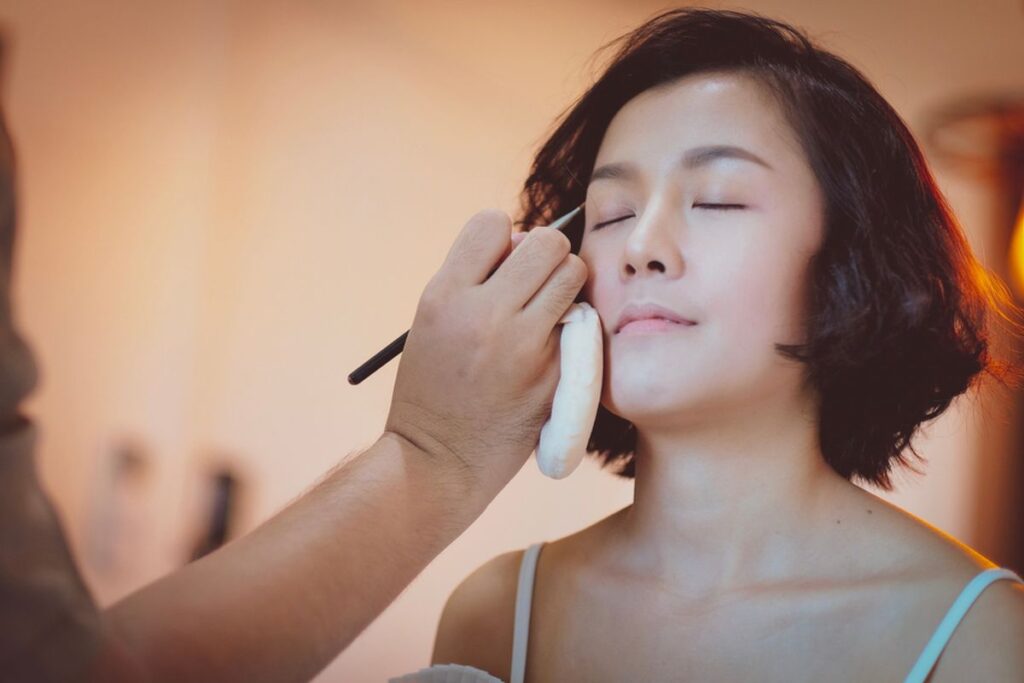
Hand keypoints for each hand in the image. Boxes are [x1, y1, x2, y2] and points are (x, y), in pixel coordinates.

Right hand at [384, 209, 586, 500]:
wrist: (438, 462)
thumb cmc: (433, 390)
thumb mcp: (432, 324)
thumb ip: (472, 281)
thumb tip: (522, 244)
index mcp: (445, 296)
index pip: (493, 223)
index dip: (504, 238)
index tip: (501, 265)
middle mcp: (485, 314)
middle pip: (547, 242)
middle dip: (545, 255)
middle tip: (535, 284)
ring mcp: (524, 345)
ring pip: (574, 273)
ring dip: (565, 285)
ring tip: (545, 311)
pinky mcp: (554, 374)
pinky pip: (580, 322)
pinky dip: (570, 327)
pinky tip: (548, 349)